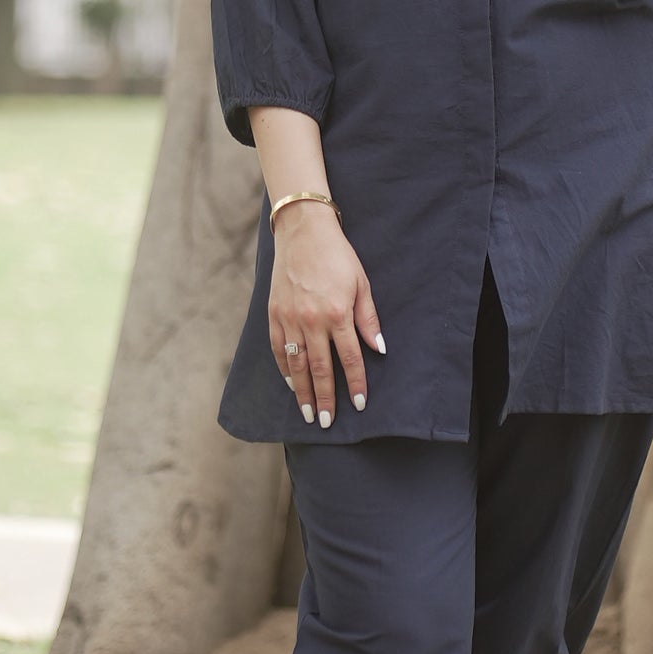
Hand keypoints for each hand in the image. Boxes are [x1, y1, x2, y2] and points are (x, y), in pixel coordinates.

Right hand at [269, 205, 383, 428]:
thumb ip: (368, 318)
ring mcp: (290, 319)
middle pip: (321, 369)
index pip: (349, 358)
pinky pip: (278, 350)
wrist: (302, 231)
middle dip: (325, 398)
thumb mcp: (361, 283)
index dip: (355, 383)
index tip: (359, 404)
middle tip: (328, 422)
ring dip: (303, 392)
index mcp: (338, 313)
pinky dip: (285, 369)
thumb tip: (379, 348)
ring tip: (308, 414)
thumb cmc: (337, 256)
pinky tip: (291, 384)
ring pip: (297, 365)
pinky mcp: (274, 314)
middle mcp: (312, 320)